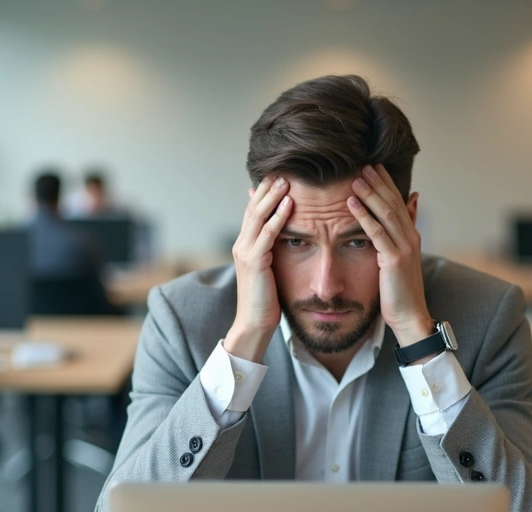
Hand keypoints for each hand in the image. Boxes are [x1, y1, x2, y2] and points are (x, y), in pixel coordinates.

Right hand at [224, 175, 292, 361]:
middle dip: (267, 187)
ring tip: (286, 179)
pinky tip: (289, 205)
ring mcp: (246, 252)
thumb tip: (280, 235)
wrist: (254, 323)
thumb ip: (271, 249)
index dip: (264, 192)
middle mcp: (241, 244)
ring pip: (258, 216)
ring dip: (273, 196)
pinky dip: (278, 217)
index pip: (253, 210)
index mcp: (245, 244)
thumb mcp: (268, 269)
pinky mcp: (254, 262)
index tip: (278, 175)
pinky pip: (267, 234)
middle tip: (283, 168)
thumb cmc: (266, 299)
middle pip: (253, 207)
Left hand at [348, 165, 433, 347]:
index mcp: (411, 235)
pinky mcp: (393, 259)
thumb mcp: (403, 256)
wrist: (410, 316)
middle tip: (363, 163)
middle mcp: (410, 237)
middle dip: (378, 182)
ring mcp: (404, 248)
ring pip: (386, 213)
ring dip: (370, 194)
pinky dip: (364, 216)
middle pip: (393, 202)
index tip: (374, 165)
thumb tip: (414, 199)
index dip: (386, 183)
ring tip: (355, 178)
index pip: (398, 202)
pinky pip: (377, 233)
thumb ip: (406, 228)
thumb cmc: (401, 289)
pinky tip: (351, 204)